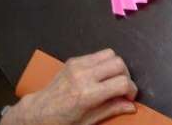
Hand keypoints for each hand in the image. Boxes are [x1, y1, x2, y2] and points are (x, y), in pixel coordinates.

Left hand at [6, 49, 137, 124]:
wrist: (39, 111)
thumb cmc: (62, 120)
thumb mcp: (88, 121)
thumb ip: (111, 109)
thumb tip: (131, 105)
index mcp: (88, 94)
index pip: (122, 83)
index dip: (132, 90)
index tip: (130, 97)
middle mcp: (84, 75)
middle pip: (118, 63)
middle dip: (126, 75)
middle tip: (122, 88)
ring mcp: (78, 65)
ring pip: (110, 54)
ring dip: (116, 66)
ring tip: (112, 80)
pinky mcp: (74, 60)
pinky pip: (97, 54)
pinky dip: (104, 63)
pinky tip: (100, 76)